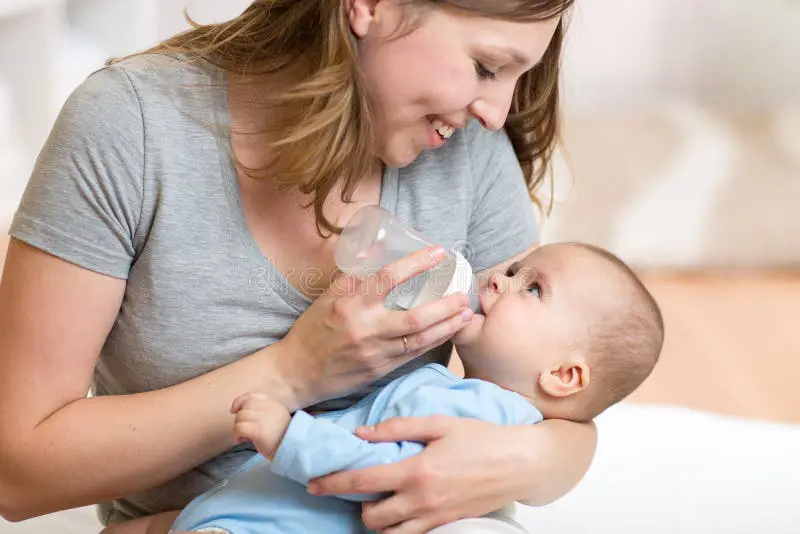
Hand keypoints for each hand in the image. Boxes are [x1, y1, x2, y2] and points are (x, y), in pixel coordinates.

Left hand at [230, 392, 291, 459]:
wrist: (292, 450)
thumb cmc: (281, 439)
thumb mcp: (275, 420)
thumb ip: (263, 413)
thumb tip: (241, 413)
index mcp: (273, 404)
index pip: (251, 396)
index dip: (239, 401)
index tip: (234, 410)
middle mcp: (269, 408)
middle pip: (244, 406)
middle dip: (239, 418)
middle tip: (243, 430)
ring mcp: (263, 418)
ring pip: (240, 416)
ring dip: (237, 428)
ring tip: (243, 437)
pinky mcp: (258, 430)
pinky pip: (239, 427)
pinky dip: (235, 435)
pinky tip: (240, 441)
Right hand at [276, 246, 473, 406]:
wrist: (297, 373)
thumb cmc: (312, 331)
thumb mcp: (327, 298)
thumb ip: (353, 278)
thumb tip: (375, 252)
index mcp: (350, 304)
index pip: (389, 278)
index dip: (417, 263)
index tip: (438, 253)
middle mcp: (365, 328)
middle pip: (415, 315)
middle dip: (444, 305)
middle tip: (462, 294)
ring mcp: (374, 351)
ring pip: (420, 338)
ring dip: (447, 326)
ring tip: (465, 314)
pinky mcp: (379, 369)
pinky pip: (413, 354)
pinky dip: (433, 342)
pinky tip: (447, 333)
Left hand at [307, 416, 534, 533]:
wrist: (520, 463)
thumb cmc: (481, 438)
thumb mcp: (440, 423)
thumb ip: (398, 428)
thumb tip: (362, 433)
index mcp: (416, 471)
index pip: (362, 481)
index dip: (333, 483)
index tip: (314, 483)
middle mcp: (421, 500)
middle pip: (371, 517)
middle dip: (357, 506)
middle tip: (357, 489)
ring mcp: (434, 518)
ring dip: (377, 521)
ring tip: (378, 502)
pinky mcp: (446, 526)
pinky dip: (399, 529)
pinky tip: (401, 511)